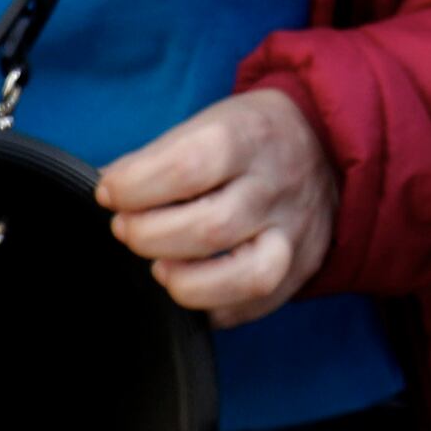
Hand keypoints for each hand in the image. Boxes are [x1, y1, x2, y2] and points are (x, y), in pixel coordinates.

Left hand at [100, 87, 335, 324]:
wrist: (324, 146)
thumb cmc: (247, 138)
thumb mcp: (208, 123)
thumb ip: (158, 157)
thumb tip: (107, 189)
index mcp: (252, 136)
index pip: (189, 166)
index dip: (135, 186)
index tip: (109, 192)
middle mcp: (279, 185)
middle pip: (210, 227)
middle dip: (148, 236)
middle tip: (126, 229)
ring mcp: (295, 231)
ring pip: (245, 275)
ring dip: (183, 281)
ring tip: (159, 266)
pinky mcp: (301, 268)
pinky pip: (253, 306)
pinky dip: (209, 306)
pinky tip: (189, 284)